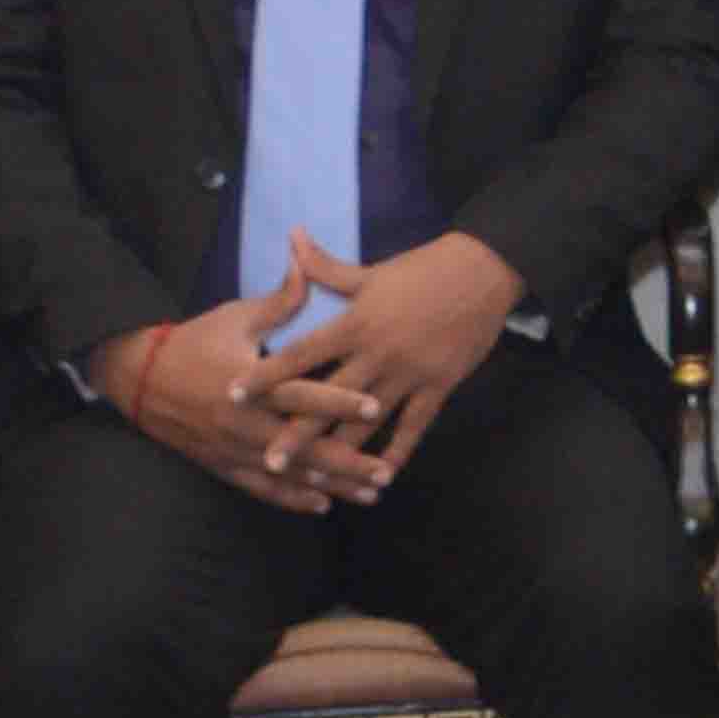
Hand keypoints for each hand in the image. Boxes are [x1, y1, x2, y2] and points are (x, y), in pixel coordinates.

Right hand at [87, 295, 383, 513]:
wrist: (137, 378)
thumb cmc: (194, 342)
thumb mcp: (235, 318)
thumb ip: (278, 301)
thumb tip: (306, 264)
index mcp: (250, 384)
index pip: (302, 395)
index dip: (339, 401)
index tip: (376, 406)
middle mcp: (243, 423)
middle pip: (303, 447)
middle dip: (346, 462)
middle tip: (385, 472)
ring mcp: (233, 449)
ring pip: (288, 475)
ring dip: (331, 486)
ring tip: (370, 494)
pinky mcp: (222, 465)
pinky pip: (261, 489)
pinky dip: (292, 499)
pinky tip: (322, 506)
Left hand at [251, 228, 527, 494]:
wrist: (483, 272)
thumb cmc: (423, 269)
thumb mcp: (371, 271)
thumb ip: (325, 267)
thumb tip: (292, 236)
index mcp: (356, 322)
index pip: (302, 353)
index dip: (268, 374)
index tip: (235, 393)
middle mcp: (377, 352)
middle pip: (328, 399)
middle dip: (298, 432)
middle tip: (269, 460)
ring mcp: (409, 372)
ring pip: (368, 422)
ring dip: (342, 453)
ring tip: (318, 480)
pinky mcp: (438, 385)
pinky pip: (414, 426)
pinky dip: (397, 452)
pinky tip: (381, 476)